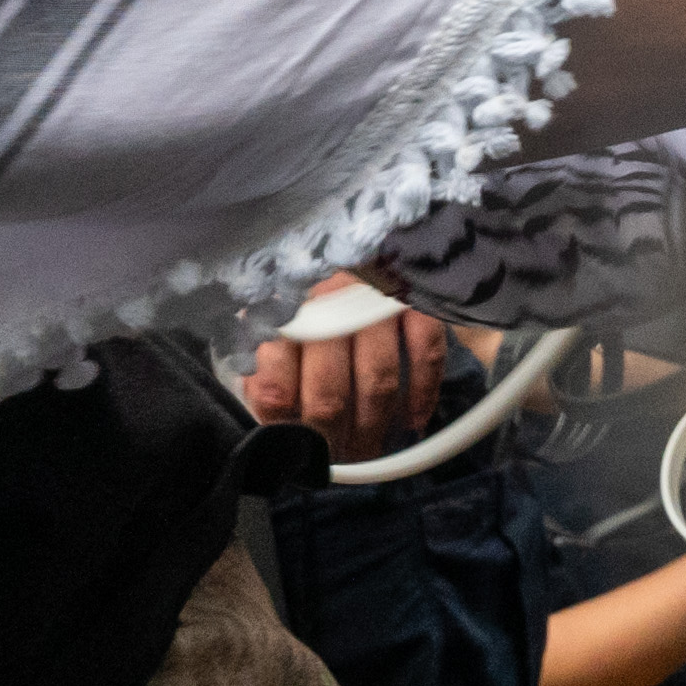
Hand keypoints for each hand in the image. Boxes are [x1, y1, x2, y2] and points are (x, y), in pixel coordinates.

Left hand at [239, 304, 476, 460]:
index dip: (285, 430)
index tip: (294, 450)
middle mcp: (325, 303)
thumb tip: (267, 422)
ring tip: (369, 449)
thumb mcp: (266, 316)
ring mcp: (375, 300)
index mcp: (278, 312)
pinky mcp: (415, 299)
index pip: (274, 388)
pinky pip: (425, 356)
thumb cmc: (305, 285)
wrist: (359, 227)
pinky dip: (421, 396)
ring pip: (378, 383)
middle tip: (336, 458)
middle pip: (329, 395)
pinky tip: (411, 421)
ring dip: (375, 428)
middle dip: (333, 440)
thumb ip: (260, 363)